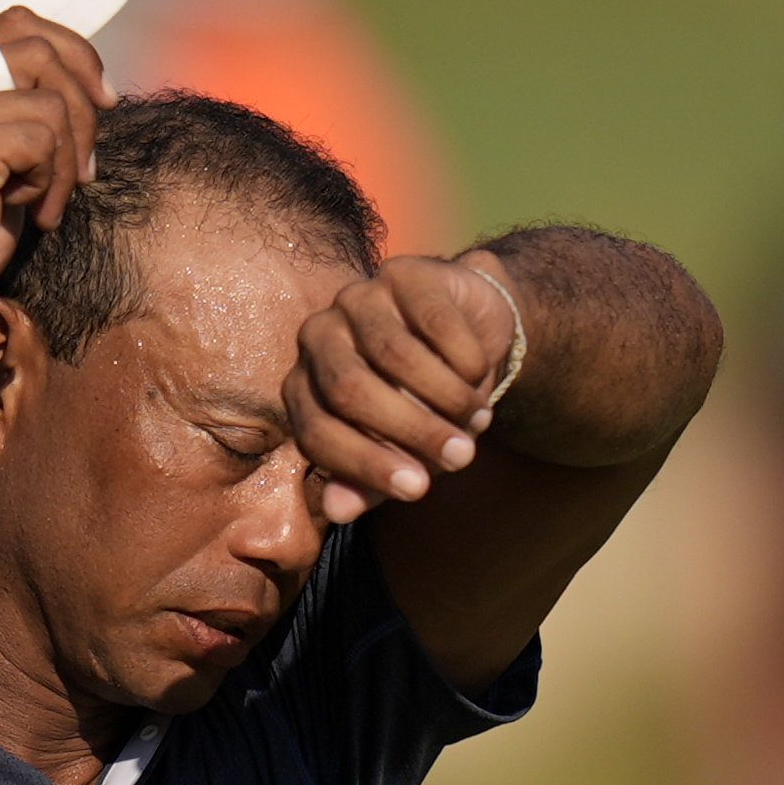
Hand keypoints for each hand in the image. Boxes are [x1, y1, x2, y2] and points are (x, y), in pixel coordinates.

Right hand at [0, 7, 117, 324]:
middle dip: (83, 108)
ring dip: (66, 160)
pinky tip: (34, 215)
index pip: (16, 25)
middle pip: (38, 51)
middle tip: (85, 168)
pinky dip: (53, 183)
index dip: (72, 52)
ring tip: (45, 204)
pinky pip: (43, 141)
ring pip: (49, 103)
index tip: (103, 98)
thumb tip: (90, 85)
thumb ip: (14, 110)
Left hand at [283, 253, 520, 522]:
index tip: (418, 489)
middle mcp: (317, 339)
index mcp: (304, 389)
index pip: (317, 433)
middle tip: (461, 457)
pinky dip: (463, 356)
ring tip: (479, 419)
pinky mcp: (399, 272)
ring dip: (445, 396)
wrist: (470, 337)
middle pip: (349, 390)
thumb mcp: (400, 451)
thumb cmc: (424, 405)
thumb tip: (339, 512)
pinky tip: (480, 372)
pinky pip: (432, 320)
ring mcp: (355, 299)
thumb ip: (367, 481)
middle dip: (410, 431)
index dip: (366, 465)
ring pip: (393, 354)